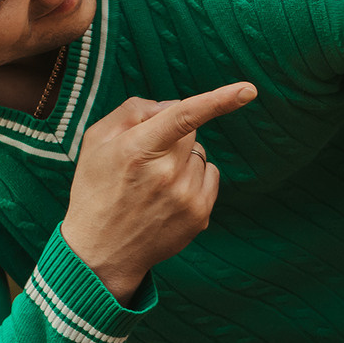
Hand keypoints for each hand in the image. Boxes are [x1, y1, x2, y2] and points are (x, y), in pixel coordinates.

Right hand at [62, 83, 257, 300]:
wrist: (99, 252)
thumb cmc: (95, 190)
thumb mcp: (97, 141)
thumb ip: (133, 111)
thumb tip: (171, 105)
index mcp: (138, 150)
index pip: (184, 116)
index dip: (219, 99)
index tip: (248, 90)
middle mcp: (166, 174)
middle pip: (190, 133)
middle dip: (173, 137)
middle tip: (146, 159)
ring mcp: (186, 197)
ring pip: (200, 155)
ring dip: (183, 161)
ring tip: (153, 184)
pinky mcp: (199, 216)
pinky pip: (210, 176)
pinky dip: (195, 178)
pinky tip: (169, 195)